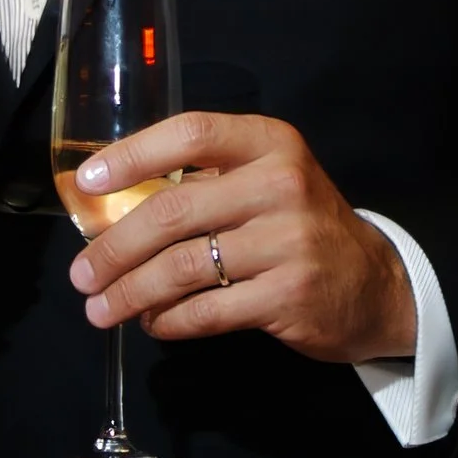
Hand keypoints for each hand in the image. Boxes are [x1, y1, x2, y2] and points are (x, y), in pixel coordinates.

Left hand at [67, 114, 415, 363]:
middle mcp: (281, 184)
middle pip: (173, 210)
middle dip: (115, 248)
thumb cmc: (302, 228)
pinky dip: (168, 321)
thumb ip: (209, 180)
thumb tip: (114, 206)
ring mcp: (288, 241)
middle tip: (82, 274)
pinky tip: (153, 323)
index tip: (87, 182)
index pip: (191, 134)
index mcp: (270, 143)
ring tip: (101, 309)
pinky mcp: (289, 295)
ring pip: (182, 267)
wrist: (375, 284)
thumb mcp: (269, 182)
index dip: (133, 155)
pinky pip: (206, 311)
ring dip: (131, 293)